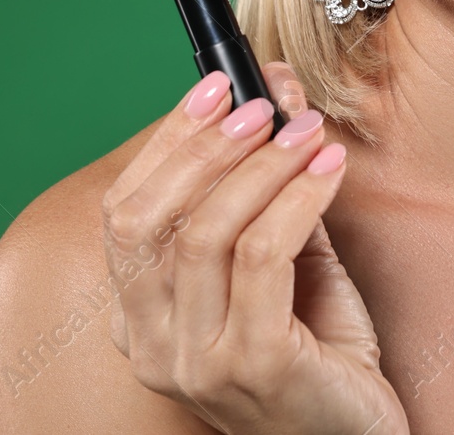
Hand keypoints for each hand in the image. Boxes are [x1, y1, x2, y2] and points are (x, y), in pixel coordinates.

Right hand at [100, 62, 408, 434]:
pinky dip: (297, 198)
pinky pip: (262, 257)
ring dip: (262, 165)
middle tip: (262, 103)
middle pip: (149, 219)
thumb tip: (274, 98)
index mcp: (140, 319)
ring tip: (308, 131)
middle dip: (205, 145)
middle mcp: (151, 345)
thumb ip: (271, 191)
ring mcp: (196, 362)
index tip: (216, 86)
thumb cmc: (320, 353)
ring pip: (205, 233)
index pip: (125, 214)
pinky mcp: (251, 366)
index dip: (168, 142)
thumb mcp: (287, 264)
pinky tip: (328, 170)